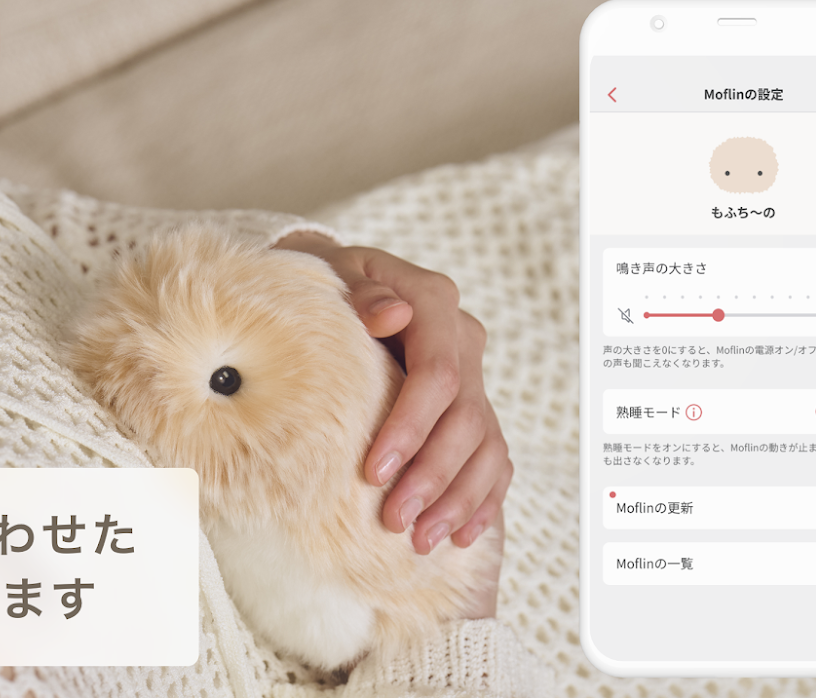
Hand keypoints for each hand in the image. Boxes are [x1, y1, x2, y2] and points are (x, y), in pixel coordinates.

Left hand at [273, 231, 512, 555]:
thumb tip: (393, 314)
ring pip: (485, 446)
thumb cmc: (322, 287)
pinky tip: (458, 535)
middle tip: (394, 520)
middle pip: (464, 418)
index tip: (373, 471)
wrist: (330, 292)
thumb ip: (360, 293)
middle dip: (431, 475)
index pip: (437, 373)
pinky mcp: (473, 410)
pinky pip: (493, 460)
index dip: (410, 427)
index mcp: (432, 302)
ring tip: (422, 540)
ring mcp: (472, 377)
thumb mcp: (328, 274)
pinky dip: (481, 500)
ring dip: (458, 499)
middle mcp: (462, 339)